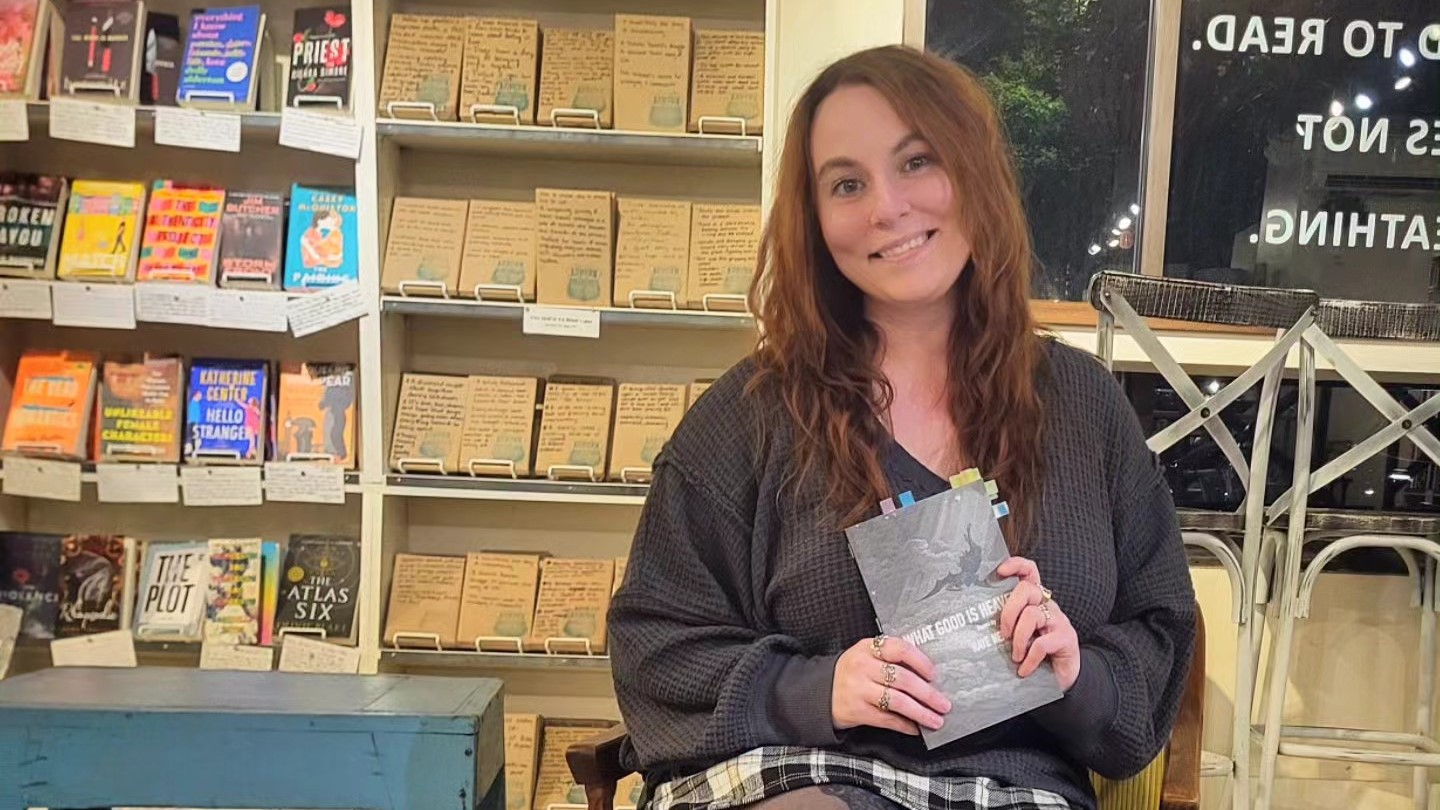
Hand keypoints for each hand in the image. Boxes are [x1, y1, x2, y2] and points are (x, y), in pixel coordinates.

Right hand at [831, 635, 952, 735]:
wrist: (818, 694)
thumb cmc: (850, 674)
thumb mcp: (865, 657)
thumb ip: (890, 659)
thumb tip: (927, 676)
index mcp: (867, 648)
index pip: (898, 648)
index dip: (920, 661)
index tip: (934, 674)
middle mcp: (862, 667)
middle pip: (902, 679)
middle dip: (928, 694)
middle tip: (944, 703)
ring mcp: (859, 689)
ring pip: (898, 701)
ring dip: (921, 712)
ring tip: (936, 719)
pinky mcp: (857, 710)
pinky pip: (887, 719)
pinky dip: (905, 725)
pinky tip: (916, 728)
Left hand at [997, 556, 1080, 690]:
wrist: (1062, 676)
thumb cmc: (1033, 652)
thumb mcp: (1016, 635)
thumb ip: (1003, 625)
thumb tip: (973, 625)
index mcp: (1033, 601)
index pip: (1029, 572)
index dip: (1016, 565)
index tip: (999, 571)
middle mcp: (1047, 605)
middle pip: (1027, 590)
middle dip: (1009, 611)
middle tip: (1002, 634)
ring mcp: (1058, 620)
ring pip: (1032, 615)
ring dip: (1018, 639)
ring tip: (1014, 656)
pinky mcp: (1066, 637)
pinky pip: (1041, 643)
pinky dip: (1029, 659)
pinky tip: (1023, 670)